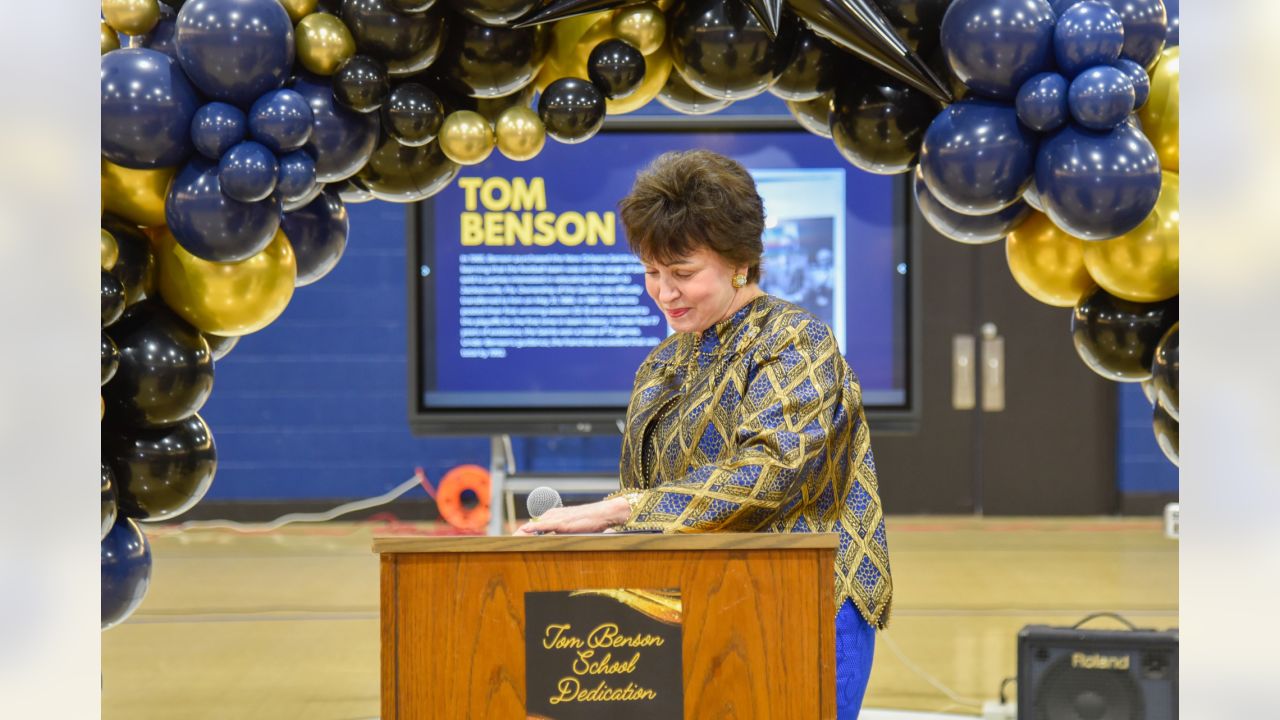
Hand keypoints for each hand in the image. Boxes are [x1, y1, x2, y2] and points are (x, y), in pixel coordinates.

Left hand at [513, 498, 631, 535]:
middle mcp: (552, 515)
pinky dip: (534, 527)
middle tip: (505, 544)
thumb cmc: (590, 521)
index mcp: (553, 517)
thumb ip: (562, 533)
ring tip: (510, 540)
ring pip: (535, 525)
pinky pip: (545, 525)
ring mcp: (557, 518)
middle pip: (530, 525)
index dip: (522, 534)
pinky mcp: (562, 522)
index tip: (512, 541)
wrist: (602, 514)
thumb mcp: (573, 527)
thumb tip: (555, 542)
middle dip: (518, 535)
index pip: (534, 526)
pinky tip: (526, 530)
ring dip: (522, 532)